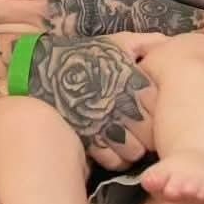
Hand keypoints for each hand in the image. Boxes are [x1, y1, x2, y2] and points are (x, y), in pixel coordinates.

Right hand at [27, 33, 159, 169]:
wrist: (37, 70)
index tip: (152, 113)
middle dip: (149, 136)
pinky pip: (113, 161)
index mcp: (135, 83)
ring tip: (126, 141)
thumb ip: (144, 42)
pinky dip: (116, 159)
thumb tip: (166, 43)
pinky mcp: (89, 142)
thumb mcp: (113, 42)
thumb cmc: (80, 55)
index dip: (161, 113)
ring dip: (133, 149)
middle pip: (151, 134)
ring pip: (134, 152)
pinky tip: (112, 149)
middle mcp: (124, 106)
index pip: (162, 108)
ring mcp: (106, 126)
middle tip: (141, 131)